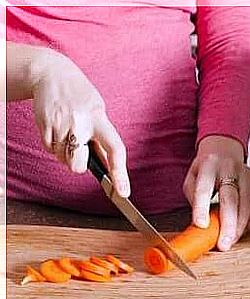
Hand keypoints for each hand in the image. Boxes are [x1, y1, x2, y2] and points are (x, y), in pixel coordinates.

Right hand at [31, 48, 129, 196]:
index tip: (123, 192)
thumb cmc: (80, 96)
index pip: (115, 149)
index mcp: (99, 118)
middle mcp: (80, 123)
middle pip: (78, 165)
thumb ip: (102, 138)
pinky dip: (54, 145)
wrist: (51, 73)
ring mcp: (60, 125)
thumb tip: (108, 168)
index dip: (120, 173)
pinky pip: (51, 151)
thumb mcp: (98, 111)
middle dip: (79, 162)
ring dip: (66, 152)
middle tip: (79, 146)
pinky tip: (57, 127)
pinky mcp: (44, 127)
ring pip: (63, 160)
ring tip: (67, 129)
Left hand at [183, 136, 249, 250]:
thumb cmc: (207, 167)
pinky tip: (240, 231)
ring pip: (246, 204)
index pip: (204, 188)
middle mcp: (229, 168)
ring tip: (231, 242)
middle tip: (223, 244)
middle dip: (228, 224)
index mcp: (209, 165)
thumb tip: (200, 219)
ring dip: (239, 227)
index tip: (201, 225)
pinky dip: (248, 221)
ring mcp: (246, 174)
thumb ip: (193, 195)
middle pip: (231, 199)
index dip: (202, 208)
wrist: (225, 149)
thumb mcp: (192, 176)